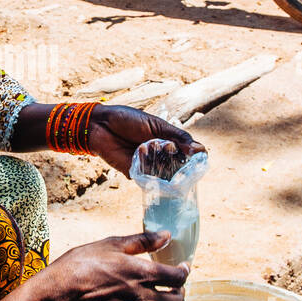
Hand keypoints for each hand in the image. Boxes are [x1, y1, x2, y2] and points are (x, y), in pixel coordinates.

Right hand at [43, 232, 188, 300]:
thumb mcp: (111, 244)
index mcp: (143, 274)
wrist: (58, 294)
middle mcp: (143, 298)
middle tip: (171, 285)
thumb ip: (142, 241)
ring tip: (156, 298)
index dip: (184, 272)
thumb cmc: (81, 264)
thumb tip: (166, 235)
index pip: (179, 278)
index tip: (181, 267)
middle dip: (178, 292)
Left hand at [87, 103, 204, 176]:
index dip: (193, 158)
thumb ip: (178, 137)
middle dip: (178, 164)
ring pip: (164, 175)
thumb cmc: (129, 120)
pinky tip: (145, 159)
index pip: (187, 155)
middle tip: (175, 156)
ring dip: (163, 167)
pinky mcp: (134, 174)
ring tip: (158, 155)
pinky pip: (147, 180)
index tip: (198, 158)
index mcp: (167, 143)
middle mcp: (159, 157)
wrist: (101, 125)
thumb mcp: (157, 125)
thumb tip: (200, 149)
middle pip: (177, 168)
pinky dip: (149, 172)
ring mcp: (147, 167)